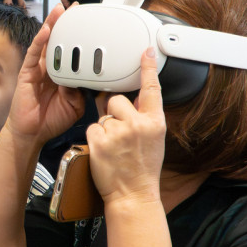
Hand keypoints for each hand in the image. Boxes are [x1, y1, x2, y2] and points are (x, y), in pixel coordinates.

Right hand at [6, 3, 84, 144]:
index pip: (70, 50)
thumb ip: (80, 90)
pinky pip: (34, 54)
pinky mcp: (27, 73)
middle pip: (57, 39)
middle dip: (64, 22)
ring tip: (59, 10)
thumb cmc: (50, 120)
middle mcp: (49, 68)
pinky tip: (46, 31)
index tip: (87, 21)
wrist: (32, 134)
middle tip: (74, 7)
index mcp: (62, 74)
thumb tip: (86, 77)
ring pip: (45, 42)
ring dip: (52, 24)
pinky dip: (40, 41)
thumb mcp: (74, 105)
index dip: (77, 35)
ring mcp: (37, 69)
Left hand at [86, 49, 164, 207]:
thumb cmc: (143, 169)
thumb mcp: (154, 139)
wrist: (133, 195)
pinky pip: (92, 128)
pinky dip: (95, 138)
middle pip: (116, 99)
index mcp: (155, 122)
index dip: (148, 68)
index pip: (152, 89)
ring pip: (102, 115)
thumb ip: (144, 117)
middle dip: (114, 111)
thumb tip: (130, 99)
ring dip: (105, 127)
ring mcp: (118, 132)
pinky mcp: (99, 141)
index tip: (145, 52)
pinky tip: (105, 152)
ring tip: (115, 147)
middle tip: (120, 132)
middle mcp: (138, 124)